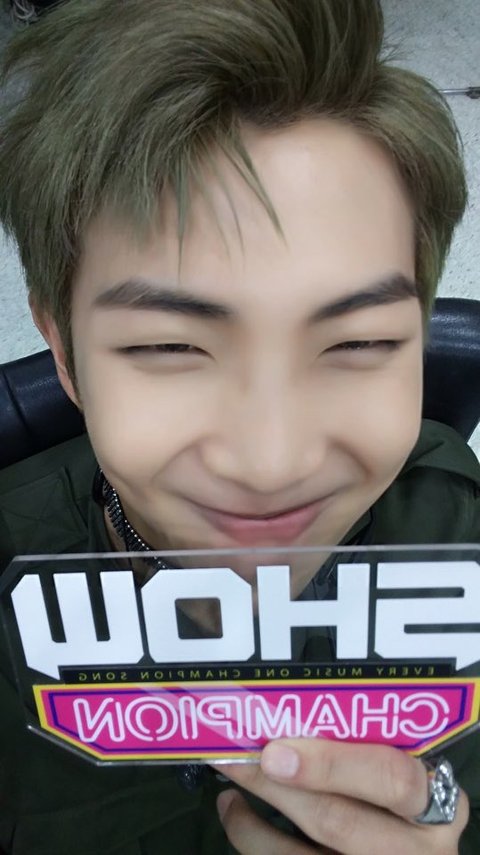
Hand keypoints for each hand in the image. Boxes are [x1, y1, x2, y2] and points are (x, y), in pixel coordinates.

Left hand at [215, 739, 468, 853]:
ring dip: (254, 821)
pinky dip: (254, 842)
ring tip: (229, 790)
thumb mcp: (402, 765)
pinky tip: (238, 817)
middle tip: (238, 759)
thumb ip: (363, 742)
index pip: (390, 779)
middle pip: (338, 821)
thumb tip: (289, 707)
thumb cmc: (399, 792)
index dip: (331, 764)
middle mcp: (416, 848)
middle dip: (278, 786)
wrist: (405, 847)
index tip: (277, 751)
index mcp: (434, 800)